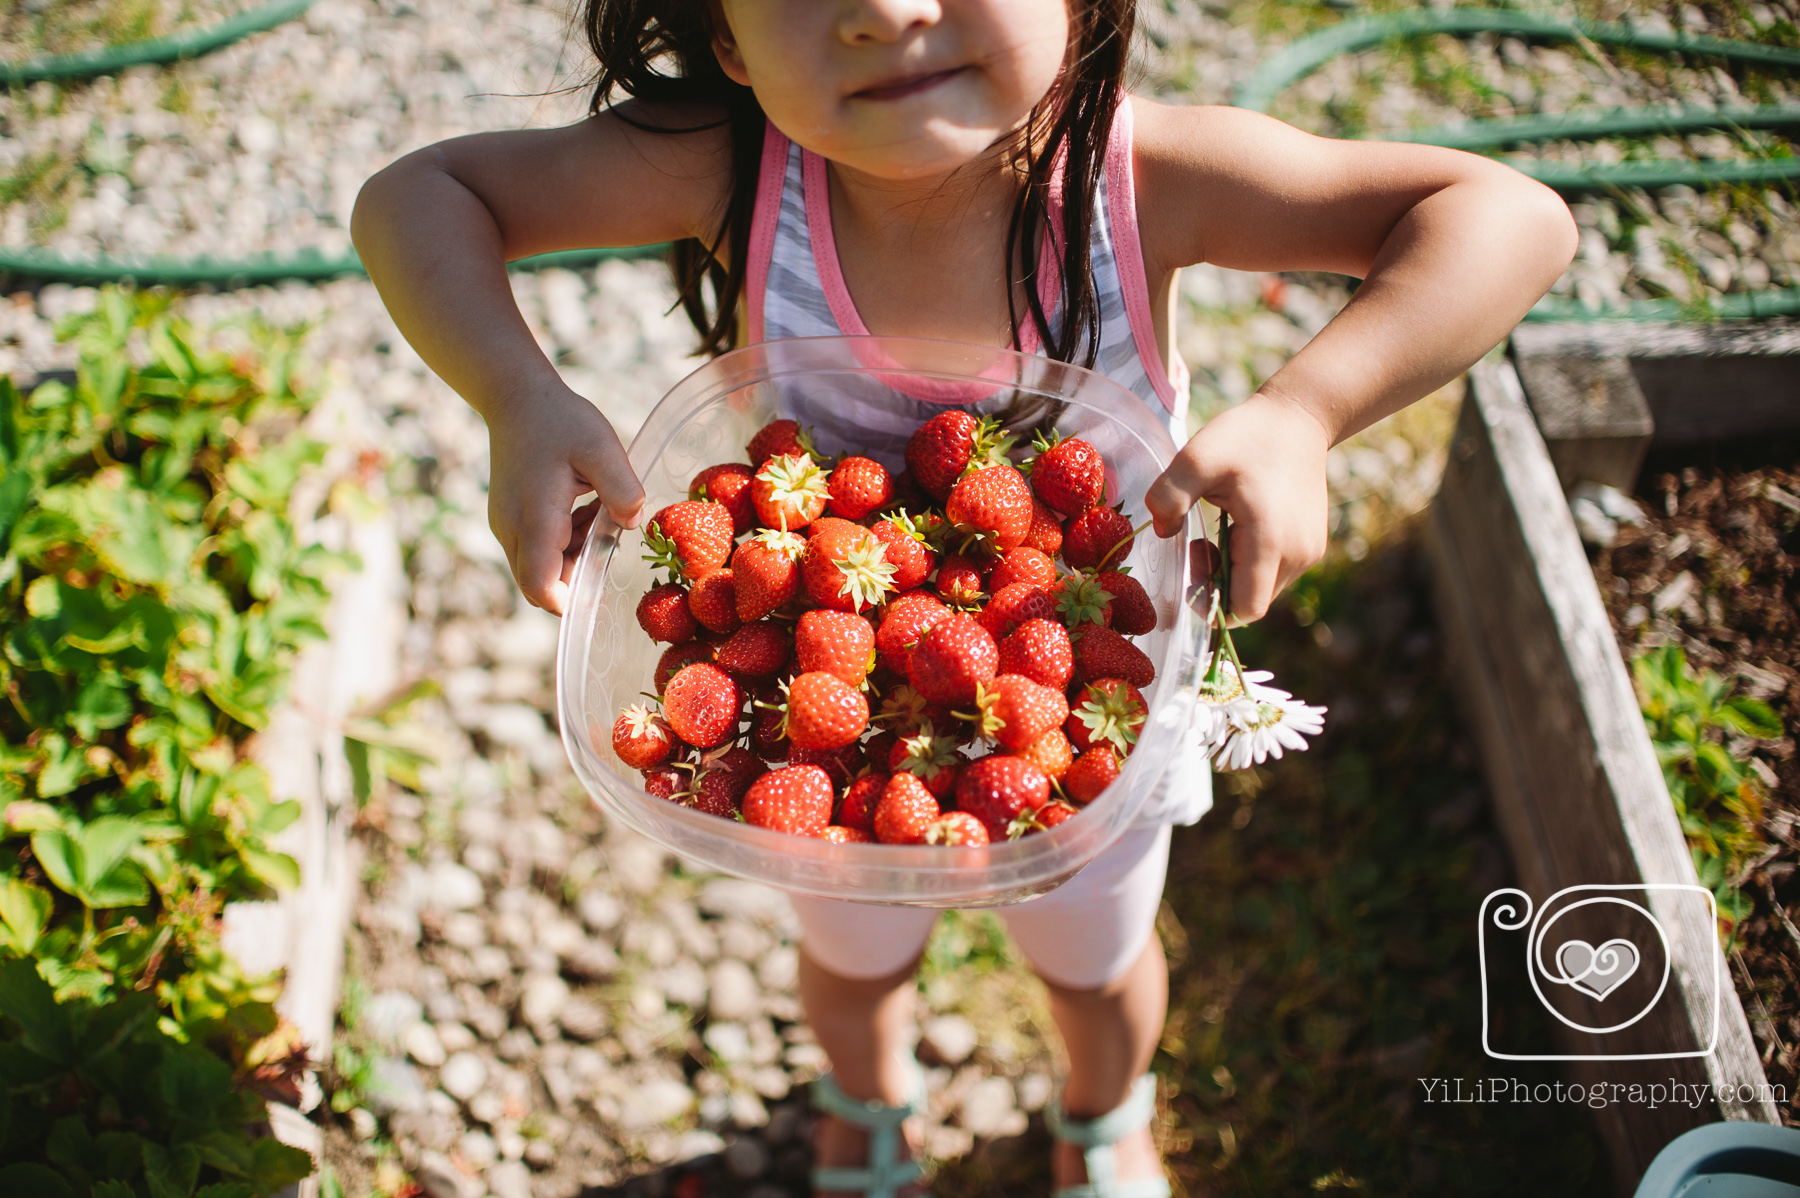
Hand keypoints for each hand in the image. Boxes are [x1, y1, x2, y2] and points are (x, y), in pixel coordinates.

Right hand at [485, 385, 645, 614]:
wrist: (516, 397)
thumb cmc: (560, 420)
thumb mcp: (601, 448)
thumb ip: (621, 489)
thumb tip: (632, 524)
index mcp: (534, 519)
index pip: (541, 587)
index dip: (570, 603)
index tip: (602, 589)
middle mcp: (512, 530)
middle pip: (542, 583)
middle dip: (579, 574)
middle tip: (607, 533)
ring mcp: (506, 526)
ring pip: (541, 567)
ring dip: (575, 555)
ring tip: (598, 510)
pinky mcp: (509, 520)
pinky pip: (537, 549)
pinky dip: (564, 541)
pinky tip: (584, 507)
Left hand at [1143, 392, 1330, 622]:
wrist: (1300, 417)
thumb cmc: (1247, 436)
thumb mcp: (1196, 458)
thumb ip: (1169, 497)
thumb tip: (1162, 532)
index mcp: (1271, 540)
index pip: (1246, 608)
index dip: (1213, 601)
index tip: (1194, 563)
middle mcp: (1299, 554)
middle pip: (1251, 602)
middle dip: (1219, 584)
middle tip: (1199, 543)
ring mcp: (1310, 552)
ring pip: (1264, 589)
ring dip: (1236, 573)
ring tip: (1221, 531)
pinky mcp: (1314, 545)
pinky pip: (1277, 573)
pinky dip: (1254, 563)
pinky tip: (1241, 527)